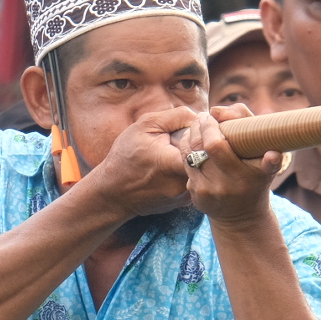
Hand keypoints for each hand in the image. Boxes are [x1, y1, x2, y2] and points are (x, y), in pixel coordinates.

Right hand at [79, 106, 195, 221]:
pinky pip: (195, 179)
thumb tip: (200, 117)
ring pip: (203, 169)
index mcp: (173, 163)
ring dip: (195, 157)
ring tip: (173, 154)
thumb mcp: (145, 126)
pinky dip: (189, 170)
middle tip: (182, 140)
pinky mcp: (184, 202)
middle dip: (200, 144)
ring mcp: (185, 195)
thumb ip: (176, 117)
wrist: (113, 192)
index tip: (191, 126)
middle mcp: (183, 183)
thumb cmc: (125, 156)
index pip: (206, 143)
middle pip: (207, 157)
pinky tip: (171, 167)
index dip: (202, 131)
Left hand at [181, 105, 284, 228]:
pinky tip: (195, 141)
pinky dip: (188, 150)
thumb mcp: (268, 163)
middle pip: (198, 147)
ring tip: (198, 126)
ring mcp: (204, 192)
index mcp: (240, 177)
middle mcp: (220, 186)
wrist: (242, 217)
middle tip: (203, 117)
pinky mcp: (193, 195)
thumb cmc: (257, 181)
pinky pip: (185, 165)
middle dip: (198, 127)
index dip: (209, 127)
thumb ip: (261, 137)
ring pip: (187, 154)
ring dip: (190, 135)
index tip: (212, 115)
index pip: (214, 146)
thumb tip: (226, 114)